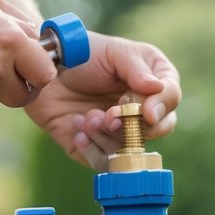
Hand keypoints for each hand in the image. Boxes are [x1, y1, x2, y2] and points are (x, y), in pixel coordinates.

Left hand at [25, 32, 179, 169]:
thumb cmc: (81, 54)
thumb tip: (157, 89)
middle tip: (109, 116)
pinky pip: (102, 161)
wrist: (43, 69)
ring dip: (107, 136)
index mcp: (152, 81)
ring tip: (86, 118)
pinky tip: (77, 128)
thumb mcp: (112, 53)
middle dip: (132, 126)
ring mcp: (119, 131)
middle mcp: (140, 109)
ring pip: (129, 149)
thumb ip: (136, 69)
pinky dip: (90, 149)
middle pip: (157, 130)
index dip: (162, 108)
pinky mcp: (95, 147)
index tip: (147, 113)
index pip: (171, 98)